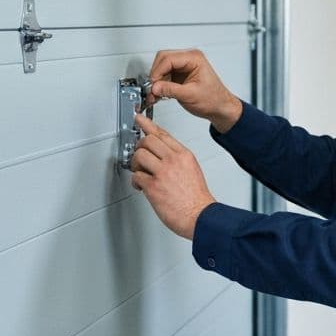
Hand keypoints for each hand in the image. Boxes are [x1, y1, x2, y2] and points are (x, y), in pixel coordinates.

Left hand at [130, 113, 215, 239]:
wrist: (200, 215)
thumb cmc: (197, 198)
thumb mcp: (192, 170)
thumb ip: (177, 160)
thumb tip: (161, 157)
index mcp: (184, 155)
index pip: (162, 134)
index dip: (148, 125)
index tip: (140, 119)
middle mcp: (173, 160)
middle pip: (148, 141)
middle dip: (139, 148)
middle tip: (139, 157)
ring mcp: (163, 172)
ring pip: (139, 155)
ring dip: (135, 164)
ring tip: (141, 174)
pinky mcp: (153, 186)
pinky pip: (136, 176)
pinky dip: (135, 181)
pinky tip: (141, 187)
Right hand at [147, 49, 241, 133]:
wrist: (220, 107)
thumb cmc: (214, 99)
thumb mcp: (190, 95)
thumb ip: (170, 90)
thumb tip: (155, 87)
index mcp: (194, 59)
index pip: (168, 59)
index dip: (158, 72)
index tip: (153, 84)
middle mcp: (189, 59)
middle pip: (163, 59)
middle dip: (156, 75)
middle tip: (153, 89)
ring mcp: (184, 66)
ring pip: (162, 67)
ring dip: (156, 81)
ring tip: (155, 95)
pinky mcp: (180, 74)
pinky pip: (165, 74)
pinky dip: (160, 84)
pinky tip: (159, 94)